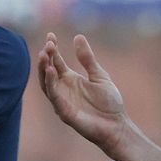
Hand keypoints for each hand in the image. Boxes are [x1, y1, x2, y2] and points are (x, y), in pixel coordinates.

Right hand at [38, 33, 135, 156]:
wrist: (117, 125)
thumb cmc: (109, 103)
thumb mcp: (98, 75)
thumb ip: (87, 58)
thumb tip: (78, 36)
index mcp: (70, 79)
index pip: (56, 61)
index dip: (52, 49)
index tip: (50, 35)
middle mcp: (62, 89)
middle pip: (48, 71)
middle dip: (46, 58)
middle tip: (48, 44)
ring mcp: (62, 101)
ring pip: (46, 84)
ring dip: (43, 69)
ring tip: (44, 55)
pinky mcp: (64, 112)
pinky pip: (54, 97)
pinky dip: (51, 84)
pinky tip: (51, 71)